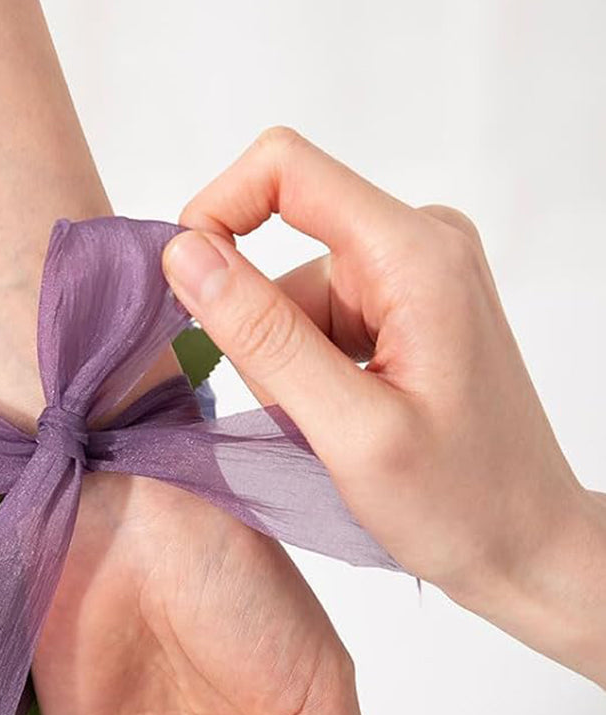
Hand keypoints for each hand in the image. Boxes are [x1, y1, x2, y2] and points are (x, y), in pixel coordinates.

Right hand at [165, 126, 605, 682]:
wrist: (529, 547)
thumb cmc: (462, 504)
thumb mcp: (348, 429)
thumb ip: (264, 336)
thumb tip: (186, 253)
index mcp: (415, 253)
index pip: (284, 168)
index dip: (217, 211)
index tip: (191, 291)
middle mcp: (420, 241)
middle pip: (279, 239)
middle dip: (261, 326)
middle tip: (301, 411)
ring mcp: (415, 271)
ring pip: (290, 286)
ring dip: (285, 361)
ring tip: (332, 429)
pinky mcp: (406, 301)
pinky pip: (316, 311)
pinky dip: (308, 367)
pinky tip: (347, 418)